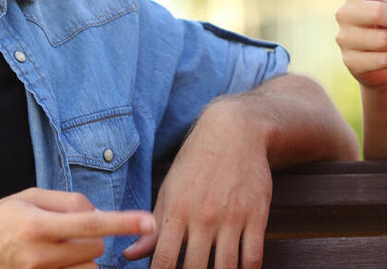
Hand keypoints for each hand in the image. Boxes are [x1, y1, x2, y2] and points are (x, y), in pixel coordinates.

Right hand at [0, 188, 155, 268]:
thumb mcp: (30, 197)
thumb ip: (69, 203)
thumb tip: (100, 215)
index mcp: (37, 225)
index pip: (90, 224)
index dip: (123, 223)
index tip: (148, 221)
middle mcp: (38, 254)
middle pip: (95, 248)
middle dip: (94, 238)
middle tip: (70, 231)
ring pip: (87, 268)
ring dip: (83, 257)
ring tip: (59, 247)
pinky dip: (73, 268)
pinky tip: (58, 258)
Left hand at [124, 102, 271, 268]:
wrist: (235, 132)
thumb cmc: (196, 163)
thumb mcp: (170, 189)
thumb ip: (153, 227)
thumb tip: (129, 255)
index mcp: (177, 210)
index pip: (164, 259)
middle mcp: (204, 216)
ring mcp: (232, 216)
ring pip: (226, 268)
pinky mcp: (257, 215)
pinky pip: (253, 256)